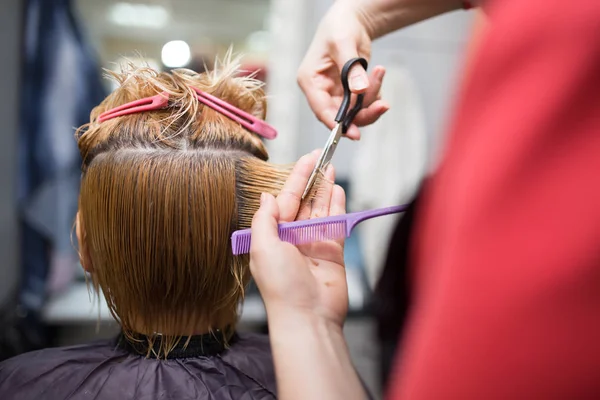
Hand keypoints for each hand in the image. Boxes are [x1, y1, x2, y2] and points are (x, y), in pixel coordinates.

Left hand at [250, 150, 347, 327]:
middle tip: (322, 157)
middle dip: (312, 180)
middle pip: (304, 201)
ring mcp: (314, 243)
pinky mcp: (332, 251)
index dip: (296, 178)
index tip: (307, 159)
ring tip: (331, 168)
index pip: (286, 200)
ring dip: (325, 189)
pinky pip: (335, 223)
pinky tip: (338, 190)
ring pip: (321, 209)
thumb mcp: (263, 246)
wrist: (308, 316)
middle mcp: (293, 237)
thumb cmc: (281, 285)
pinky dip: (338, 206)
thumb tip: (267, 195)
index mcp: (274, 235)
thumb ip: (265, 218)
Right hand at [297, 1, 389, 139]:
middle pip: (339, 115)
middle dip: (362, 112)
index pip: (320, 109)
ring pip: (354, 112)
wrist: (351, 21)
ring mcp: (335, 93)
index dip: (336, 124)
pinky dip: (375, 94)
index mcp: (310, 80)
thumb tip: (359, 91)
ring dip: (371, 100)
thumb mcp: (343, 43)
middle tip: (382, 106)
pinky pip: (363, 104)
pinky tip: (378, 74)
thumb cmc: (340, 26)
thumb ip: (351, 69)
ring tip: (379, 73)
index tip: (353, 133)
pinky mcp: (348, 93)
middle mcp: (321, 90)